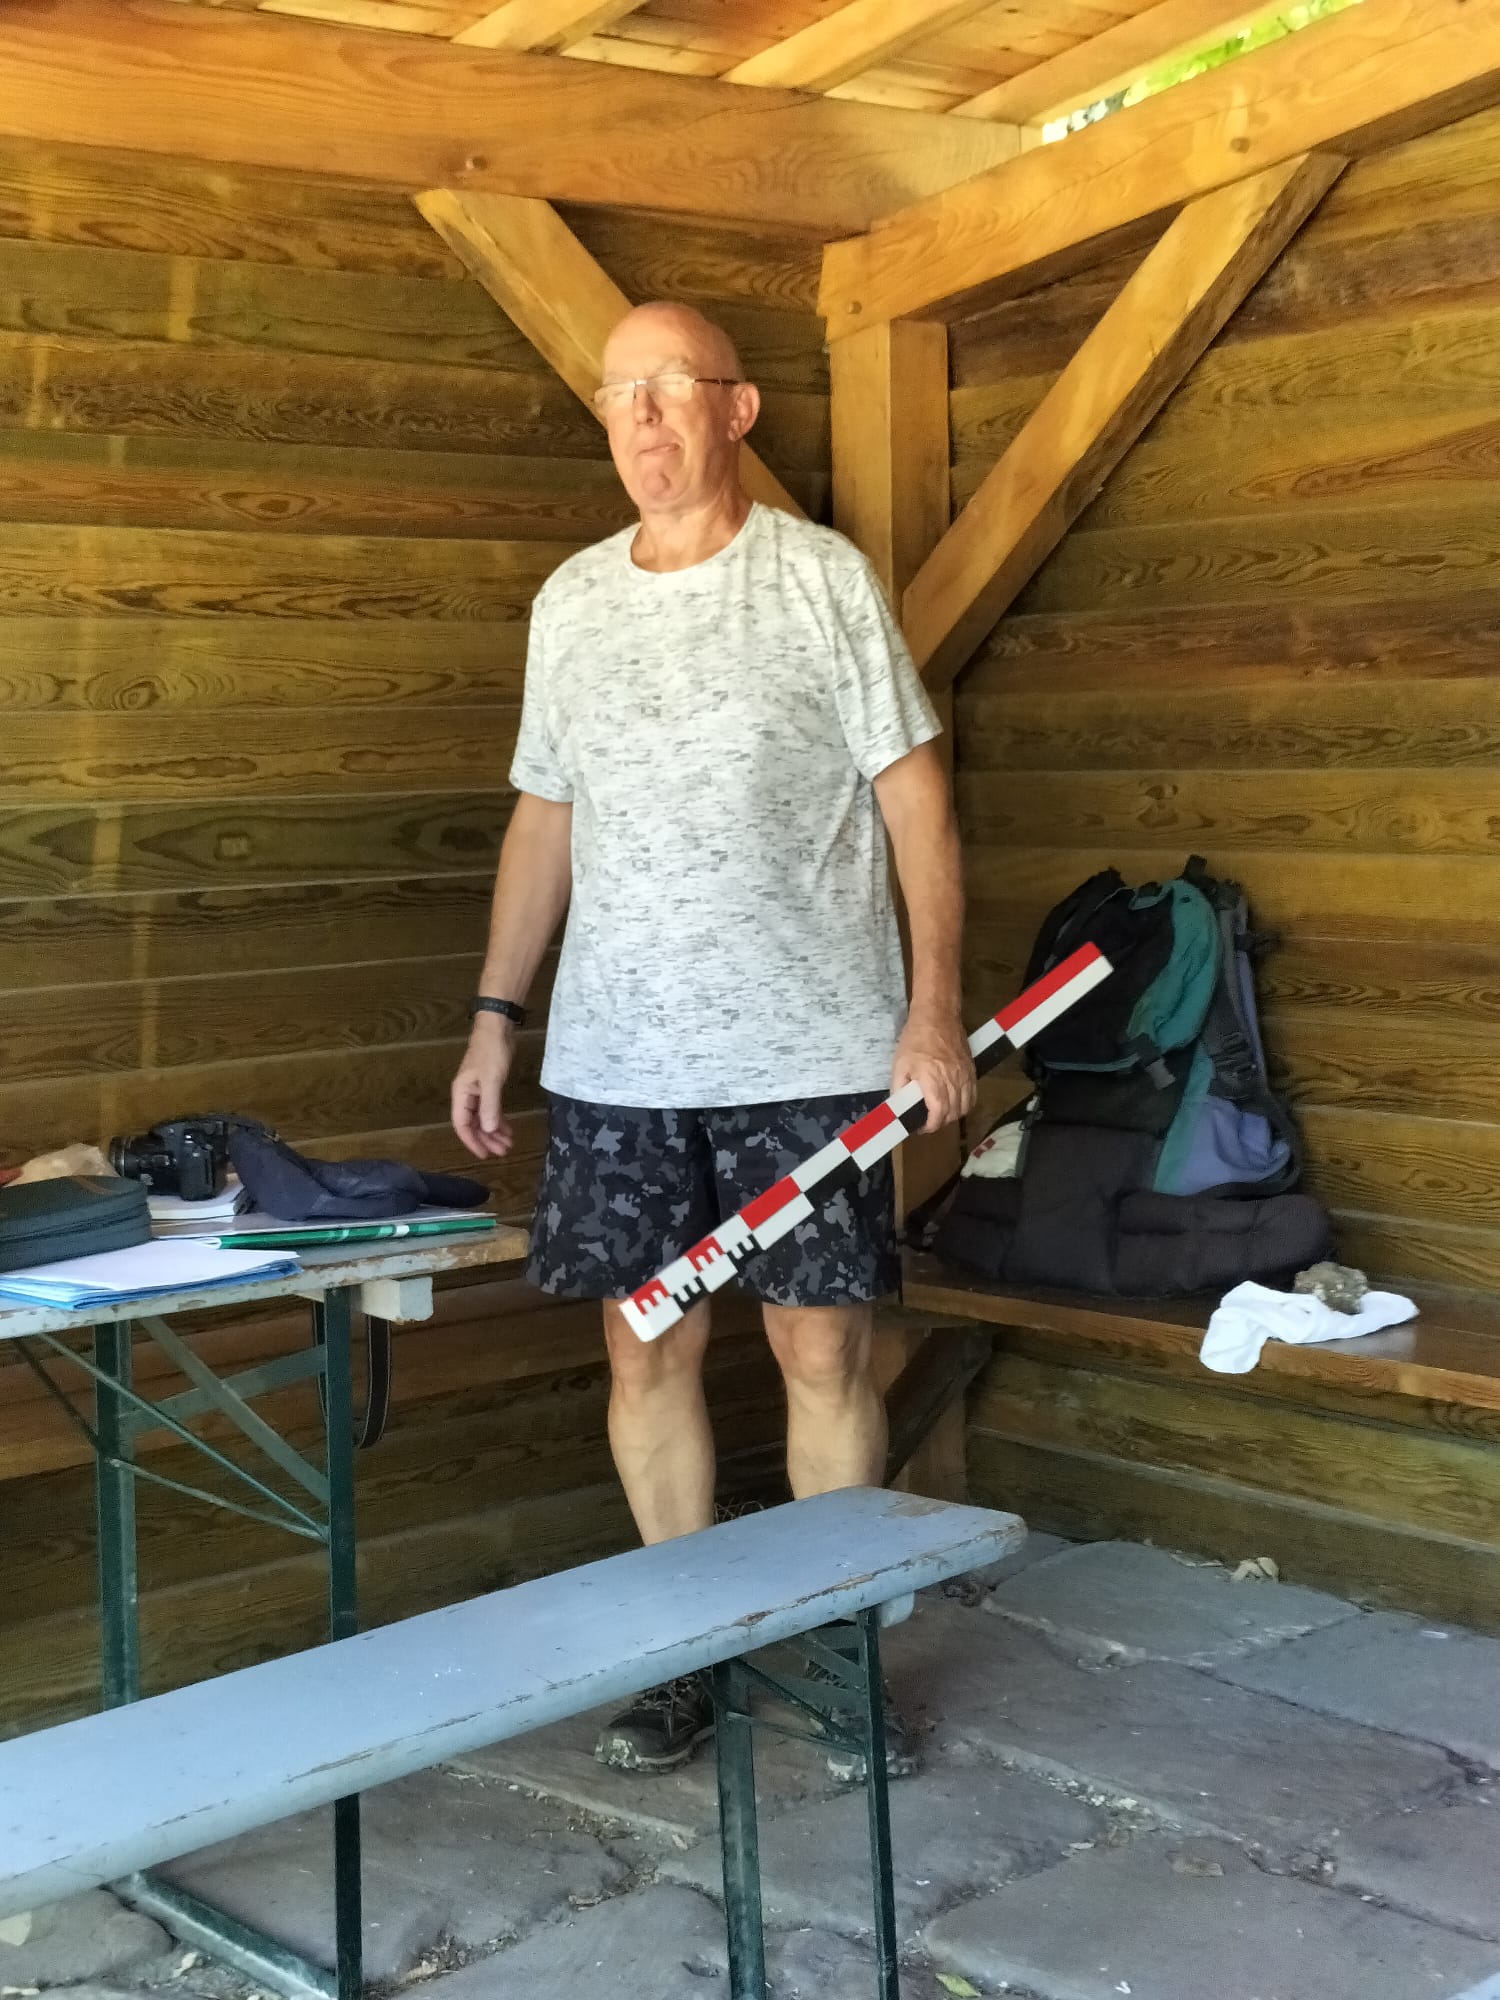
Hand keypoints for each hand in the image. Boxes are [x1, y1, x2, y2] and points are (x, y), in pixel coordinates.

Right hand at [451, 1018, 514, 1158]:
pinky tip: (508, 1128)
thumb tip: (489, 1130)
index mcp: (461, 1094)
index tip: (485, 1155)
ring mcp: (477, 1091)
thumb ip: (490, 1105)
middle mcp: (466, 1095)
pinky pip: (491, 1109)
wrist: (497, 1027)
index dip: (472, 1141)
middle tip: (503, 1151)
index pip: (462, 1124)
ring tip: (508, 1143)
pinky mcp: (488, 1086)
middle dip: (487, 1139)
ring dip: (494, 1131)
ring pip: (483, 1118)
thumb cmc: (491, 1051)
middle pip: (473, 1124)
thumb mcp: (491, 1080)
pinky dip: (498, 1119)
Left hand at [891, 1006, 975, 1132]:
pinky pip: (973, 1095)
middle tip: (927, 1120)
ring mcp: (965, 1075)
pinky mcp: (972, 1070)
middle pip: (953, 1114)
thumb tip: (899, 1108)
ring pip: (965, 1107)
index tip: (921, 1127)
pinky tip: (954, 1103)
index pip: (938, 1114)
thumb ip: (899, 1089)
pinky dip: (964, 1105)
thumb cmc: (915, 1038)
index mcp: (933, 1080)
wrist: (937, 1015)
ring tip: (939, 1113)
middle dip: (939, 1122)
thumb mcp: (899, 1064)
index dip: (930, 1126)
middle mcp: (953, 1080)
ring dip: (952, 1115)